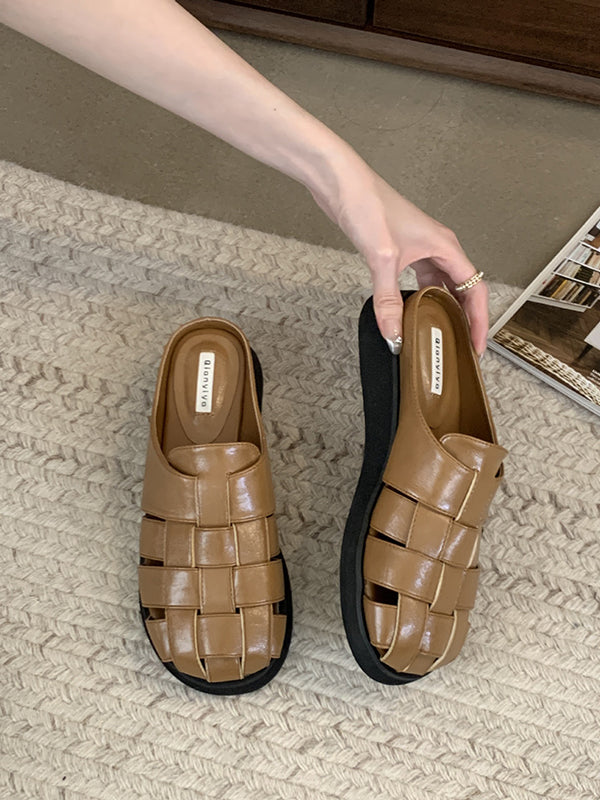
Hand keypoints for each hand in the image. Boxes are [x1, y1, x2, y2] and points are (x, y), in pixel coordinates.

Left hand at [309, 165, 487, 355]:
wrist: (343, 184)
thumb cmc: (369, 204)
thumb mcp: (382, 259)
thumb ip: (388, 300)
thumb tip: (395, 333)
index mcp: (445, 246)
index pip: (474, 289)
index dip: (480, 319)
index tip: (477, 343)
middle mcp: (438, 247)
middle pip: (462, 288)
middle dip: (465, 318)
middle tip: (462, 345)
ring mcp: (420, 248)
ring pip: (442, 284)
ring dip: (444, 308)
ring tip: (441, 333)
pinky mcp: (401, 251)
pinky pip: (421, 280)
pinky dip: (422, 298)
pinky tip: (413, 311)